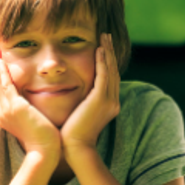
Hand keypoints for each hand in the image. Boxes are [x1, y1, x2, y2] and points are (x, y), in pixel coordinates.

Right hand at [0, 46, 60, 160]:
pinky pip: (4, 85)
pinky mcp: (14, 108)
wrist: (45, 152)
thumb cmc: (43, 140)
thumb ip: (27, 111)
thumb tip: (30, 104)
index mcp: (3, 115)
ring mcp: (5, 110)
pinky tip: (2, 61)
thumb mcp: (31, 122)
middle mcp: (1, 112)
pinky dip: (2, 72)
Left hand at [60, 33, 120, 154]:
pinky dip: (103, 61)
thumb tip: (70, 94)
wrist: (75, 148)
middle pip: (113, 70)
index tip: (103, 47)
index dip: (108, 61)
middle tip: (106, 36)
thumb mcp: (78, 114)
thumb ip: (80, 103)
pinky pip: (104, 75)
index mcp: (108, 105)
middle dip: (110, 52)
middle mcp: (112, 101)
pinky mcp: (101, 100)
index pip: (110, 78)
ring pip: (110, 70)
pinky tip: (100, 49)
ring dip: (108, 52)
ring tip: (104, 37)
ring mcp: (109, 100)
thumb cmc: (71, 135)